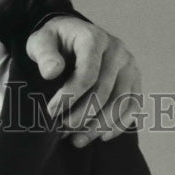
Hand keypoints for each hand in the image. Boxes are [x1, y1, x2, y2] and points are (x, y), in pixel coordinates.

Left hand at [25, 16, 142, 147]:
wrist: (70, 35)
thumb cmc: (54, 41)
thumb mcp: (40, 41)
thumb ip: (44, 55)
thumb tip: (52, 72)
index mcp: (94, 38)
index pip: (87, 74)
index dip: (69, 96)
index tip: (52, 112)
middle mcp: (116, 49)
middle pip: (104, 91)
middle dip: (82, 115)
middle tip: (62, 130)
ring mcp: (129, 64)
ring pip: (120, 102)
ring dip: (99, 126)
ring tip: (78, 140)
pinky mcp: (134, 78)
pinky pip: (133, 105)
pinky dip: (120, 124)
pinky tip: (102, 136)